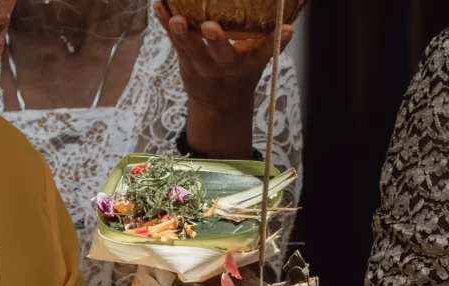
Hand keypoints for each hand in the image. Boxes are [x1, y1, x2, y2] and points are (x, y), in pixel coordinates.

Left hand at [153, 1, 293, 157]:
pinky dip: (164, 23)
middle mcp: (225, 66)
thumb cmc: (242, 71)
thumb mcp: (258, 58)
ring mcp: (202, 64)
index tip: (288, 28)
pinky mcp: (184, 60)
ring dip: (181, 33)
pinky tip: (159, 6)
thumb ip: (270, 36)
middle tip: (210, 27)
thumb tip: (298, 2)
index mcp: (249, 63)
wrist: (218, 103)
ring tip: (176, 18)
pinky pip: (173, 41)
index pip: (266, 52)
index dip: (278, 41)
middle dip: (216, 41)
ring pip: (191, 49)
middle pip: (221, 54)